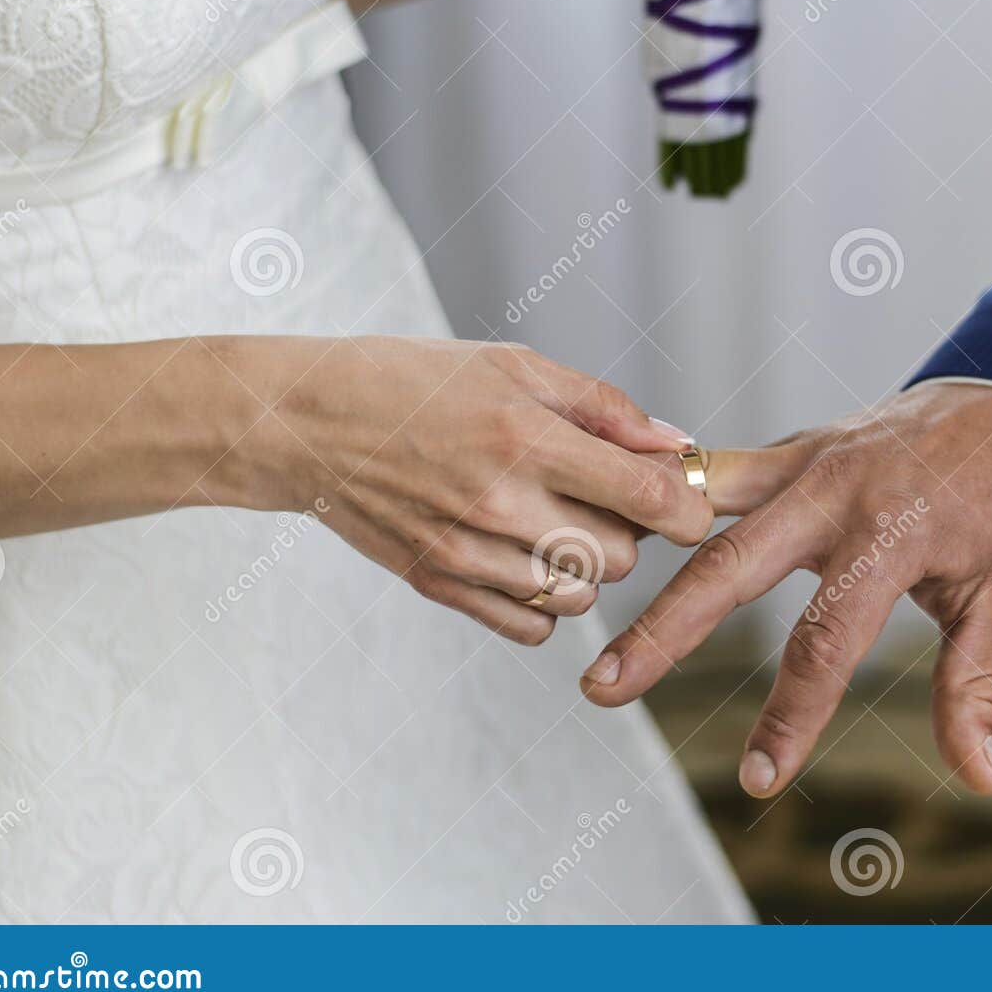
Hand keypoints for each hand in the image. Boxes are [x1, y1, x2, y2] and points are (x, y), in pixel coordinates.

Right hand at [233, 337, 712, 643]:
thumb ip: (603, 408)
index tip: (686, 503)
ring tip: (553, 519)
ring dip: (585, 565)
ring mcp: (466, 551)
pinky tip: (522, 555)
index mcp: (526, 435)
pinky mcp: (439, 584)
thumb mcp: (513, 365)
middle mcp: (500, 501)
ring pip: (580, 595)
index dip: (686, 508)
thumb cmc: (414, 381)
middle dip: (627, 530)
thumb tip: (676, 446)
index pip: (647, 497)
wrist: (304, 423)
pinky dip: (543, 601)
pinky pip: (531, 625)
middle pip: (621, 557)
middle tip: (597, 495)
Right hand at [580, 383, 991, 795]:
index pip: (825, 639)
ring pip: (701, 513)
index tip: (760, 780)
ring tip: (579, 606)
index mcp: (893, 534)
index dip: (790, 716)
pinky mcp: (784, 449)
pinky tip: (607, 528)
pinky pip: (710, 474)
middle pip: (729, 568)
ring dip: (640, 560)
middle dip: (663, 634)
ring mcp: (800, 461)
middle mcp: (834, 491)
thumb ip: (973, 685)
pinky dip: (663, 499)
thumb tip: (979, 774)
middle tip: (604, 688)